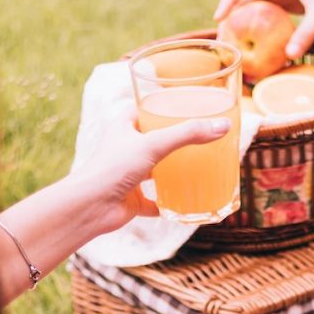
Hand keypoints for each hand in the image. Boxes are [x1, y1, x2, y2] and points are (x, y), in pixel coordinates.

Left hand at [70, 101, 230, 234]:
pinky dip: (170, 203)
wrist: (90, 207)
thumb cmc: (114, 168)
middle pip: (153, 140)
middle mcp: (125, 149)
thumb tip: (224, 126)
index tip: (185, 106)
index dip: (162, 106)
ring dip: (173, 170)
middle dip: (174, 139)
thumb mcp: (154, 144)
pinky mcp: (132, 200)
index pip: (144, 110)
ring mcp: (128, 176)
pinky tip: (187, 202)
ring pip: (155, 170)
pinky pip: (155, 201)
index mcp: (124, 127)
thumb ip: (189, 134)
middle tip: (200, 136)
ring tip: (199, 165)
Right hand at [214, 0, 313, 59]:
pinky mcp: (293, 2)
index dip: (228, 0)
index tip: (218, 19)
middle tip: (223, 37)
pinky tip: (255, 42)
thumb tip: (288, 56)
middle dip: (232, 13)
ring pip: (257, 4)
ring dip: (244, 19)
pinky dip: (260, 24)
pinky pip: (269, 12)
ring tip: (234, 41)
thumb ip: (305, 35)